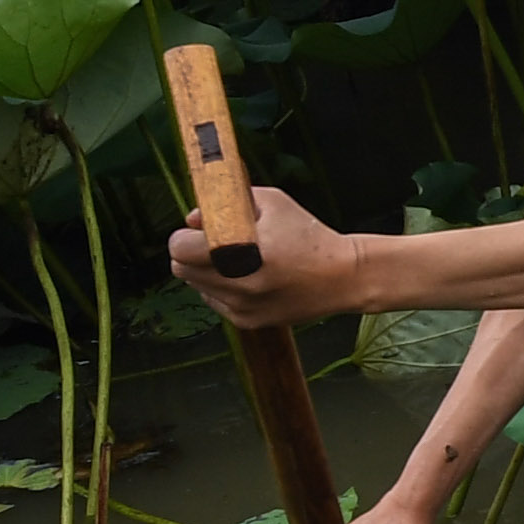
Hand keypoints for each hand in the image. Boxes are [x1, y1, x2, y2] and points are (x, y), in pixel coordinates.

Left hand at [172, 182, 370, 328]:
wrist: (344, 277)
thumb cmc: (311, 235)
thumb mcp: (273, 202)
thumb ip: (229, 203)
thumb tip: (193, 218)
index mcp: (242, 250)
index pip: (180, 248)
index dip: (186, 235)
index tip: (201, 230)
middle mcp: (239, 283)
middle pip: (181, 269)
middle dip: (191, 254)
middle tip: (211, 244)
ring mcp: (242, 306)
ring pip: (196, 286)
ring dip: (206, 271)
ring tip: (236, 261)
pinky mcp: (248, 321)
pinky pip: (215, 301)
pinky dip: (223, 289)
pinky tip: (248, 279)